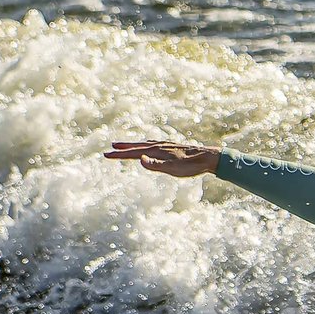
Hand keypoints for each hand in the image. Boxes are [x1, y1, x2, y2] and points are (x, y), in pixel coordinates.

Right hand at [103, 141, 218, 176]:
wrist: (208, 158)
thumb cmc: (191, 166)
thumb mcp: (173, 169)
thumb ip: (156, 165)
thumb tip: (140, 160)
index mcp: (156, 151)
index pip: (133, 153)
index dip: (120, 155)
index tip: (106, 155)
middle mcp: (159, 146)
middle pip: (137, 146)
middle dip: (123, 148)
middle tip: (110, 148)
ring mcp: (166, 145)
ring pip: (145, 144)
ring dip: (133, 145)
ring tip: (124, 145)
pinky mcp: (172, 146)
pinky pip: (154, 144)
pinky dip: (146, 144)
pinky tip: (148, 146)